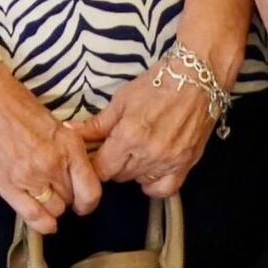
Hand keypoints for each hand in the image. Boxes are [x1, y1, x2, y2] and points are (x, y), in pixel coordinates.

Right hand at [0, 71, 103, 228]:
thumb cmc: (18, 104)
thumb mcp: (55, 124)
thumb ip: (67, 150)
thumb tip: (75, 174)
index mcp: (69, 146)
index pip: (91, 190)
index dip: (89, 201)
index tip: (83, 201)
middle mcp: (53, 164)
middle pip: (71, 200)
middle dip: (67, 197)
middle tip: (55, 187)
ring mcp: (29, 177)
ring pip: (54, 209)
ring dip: (52, 205)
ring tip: (43, 193)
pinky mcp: (7, 185)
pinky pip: (32, 216)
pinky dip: (42, 224)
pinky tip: (45, 223)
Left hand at [82, 52, 226, 195]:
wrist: (196, 79)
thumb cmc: (156, 84)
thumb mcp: (121, 100)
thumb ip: (97, 124)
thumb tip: (70, 134)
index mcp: (129, 136)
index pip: (102, 169)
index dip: (95, 164)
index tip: (96, 155)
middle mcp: (149, 153)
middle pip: (119, 176)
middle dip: (113, 164)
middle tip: (115, 149)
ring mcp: (170, 161)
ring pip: (139, 181)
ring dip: (133, 171)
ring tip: (135, 153)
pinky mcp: (187, 164)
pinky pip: (165, 189)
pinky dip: (154, 184)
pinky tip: (150, 170)